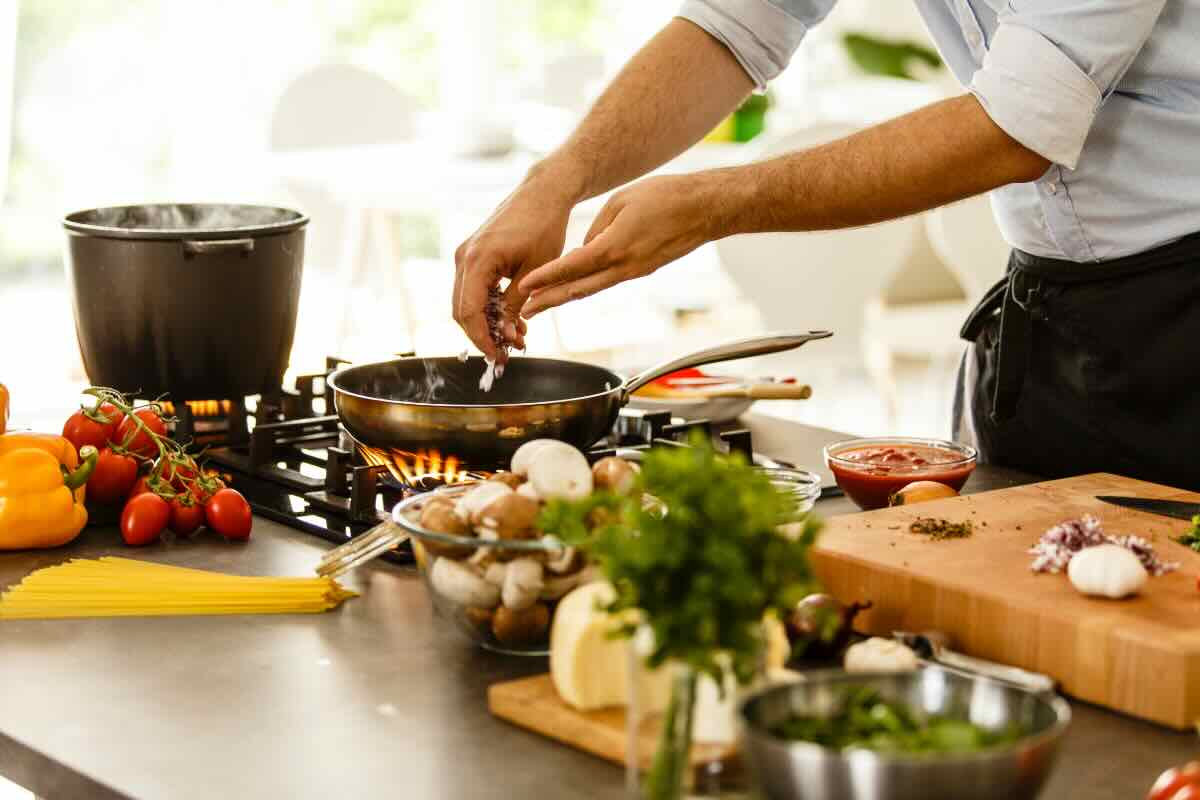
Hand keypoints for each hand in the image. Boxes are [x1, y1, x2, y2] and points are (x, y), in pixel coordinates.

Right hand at [453, 169, 577, 361]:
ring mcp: (466, 255)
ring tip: (516, 338)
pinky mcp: (473, 255)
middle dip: (483, 335)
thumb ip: (516, 304)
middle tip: (508, 353)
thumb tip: (507, 335)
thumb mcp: (535, 271)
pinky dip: (489, 307)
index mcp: (478, 259)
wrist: (543, 193)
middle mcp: (464, 257)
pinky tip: (511, 319)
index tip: (499, 357)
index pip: (469, 312)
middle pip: (462, 311)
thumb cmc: (544, 226)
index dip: (482, 339)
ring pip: (466, 302)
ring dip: (487, 323)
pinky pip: (473, 289)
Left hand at [519, 172, 726, 318]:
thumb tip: (584, 249)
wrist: (705, 209)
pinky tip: (573, 287)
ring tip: (541, 305)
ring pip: (592, 289)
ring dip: (565, 298)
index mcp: (615, 247)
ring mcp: (634, 272)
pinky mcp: (642, 270)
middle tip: (524, 312)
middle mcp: (623, 267)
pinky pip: (608, 281)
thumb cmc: (666, 197)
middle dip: (549, 301)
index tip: (524, 287)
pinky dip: (586, 286)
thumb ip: (597, 228)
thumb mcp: (621, 201)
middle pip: (578, 289)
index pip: (572, 267)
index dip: (545, 278)